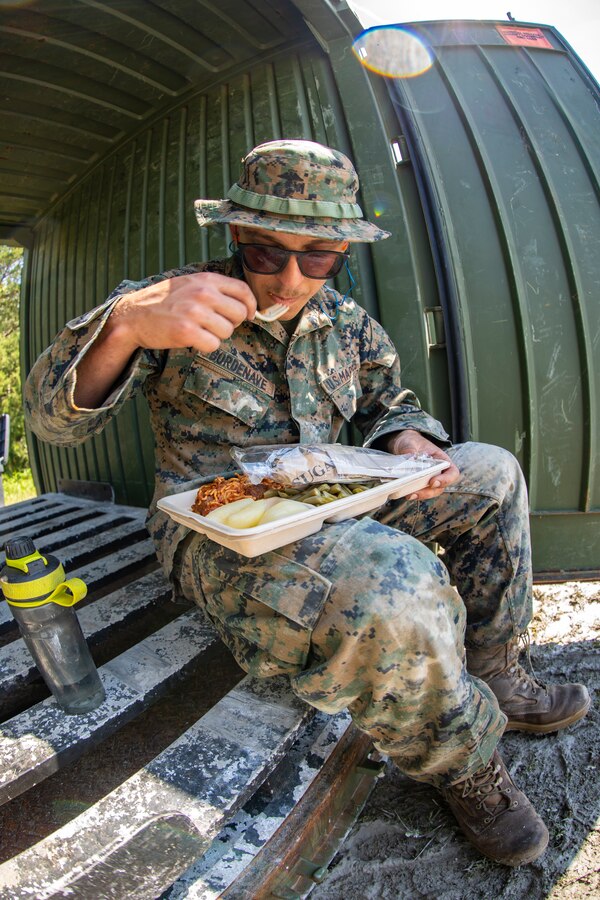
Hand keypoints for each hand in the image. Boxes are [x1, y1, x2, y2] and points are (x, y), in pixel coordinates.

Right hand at [109, 271, 256, 354]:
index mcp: (205, 279)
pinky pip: (213, 345)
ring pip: (227, 331)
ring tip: (198, 330)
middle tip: (214, 325)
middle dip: (231, 323)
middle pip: (239, 314)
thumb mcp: (188, 283)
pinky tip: (193, 339)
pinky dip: (206, 346)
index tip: (249, 315)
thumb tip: (242, 302)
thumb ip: (212, 288)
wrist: (133, 315)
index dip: (250, 305)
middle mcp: (203, 293)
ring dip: (216, 335)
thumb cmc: (162, 301)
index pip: (243, 290)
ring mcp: (195, 312)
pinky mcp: (186, 331)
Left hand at [385, 430, 459, 499]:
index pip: (452, 472)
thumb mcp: (410, 442)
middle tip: (417, 492)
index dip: (446, 480)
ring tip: (409, 495)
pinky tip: (405, 493)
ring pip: (430, 492)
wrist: (402, 444)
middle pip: (440, 487)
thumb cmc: (411, 441)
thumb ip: (410, 450)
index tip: (432, 482)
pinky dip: (413, 494)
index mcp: (442, 460)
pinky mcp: (418, 484)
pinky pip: (419, 491)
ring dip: (421, 495)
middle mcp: (438, 472)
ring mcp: (428, 479)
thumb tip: (408, 459)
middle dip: (429, 492)